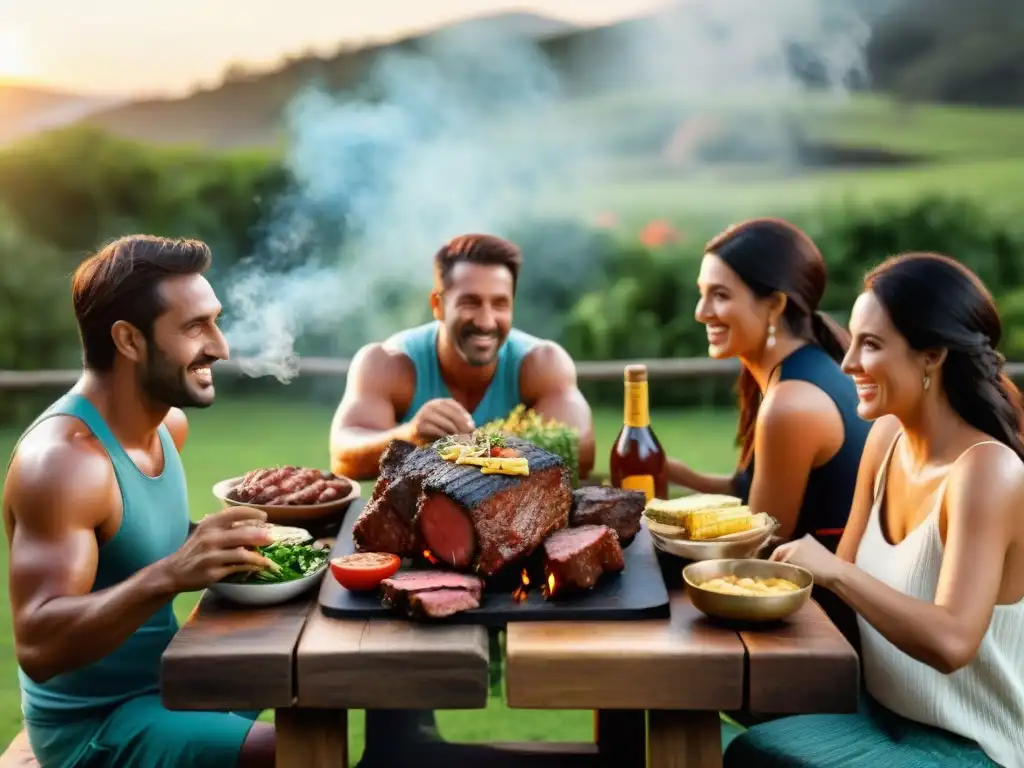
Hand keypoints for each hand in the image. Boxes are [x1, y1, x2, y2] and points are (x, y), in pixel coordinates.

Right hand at [161, 507, 276, 592]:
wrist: (173, 572)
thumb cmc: (195, 550)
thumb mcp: (205, 532)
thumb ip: (225, 527)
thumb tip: (255, 526)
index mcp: (209, 524)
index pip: (234, 513)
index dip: (252, 513)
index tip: (265, 518)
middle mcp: (210, 538)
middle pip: (242, 534)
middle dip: (261, 536)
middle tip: (273, 538)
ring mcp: (211, 556)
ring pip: (242, 554)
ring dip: (259, 556)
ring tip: (268, 559)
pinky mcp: (213, 572)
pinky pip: (237, 568)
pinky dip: (250, 567)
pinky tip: (258, 567)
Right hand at [409, 398, 475, 442]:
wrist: (410, 434)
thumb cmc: (432, 428)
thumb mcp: (445, 421)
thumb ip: (456, 420)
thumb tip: (472, 426)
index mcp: (438, 402)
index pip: (454, 405)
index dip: (464, 414)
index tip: (472, 425)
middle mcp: (430, 405)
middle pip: (451, 413)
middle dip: (462, 424)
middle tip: (469, 434)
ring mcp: (424, 414)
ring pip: (445, 422)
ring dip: (455, 431)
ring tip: (461, 439)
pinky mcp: (419, 425)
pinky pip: (436, 430)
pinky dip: (445, 436)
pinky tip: (450, 440)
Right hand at [769, 534, 845, 588]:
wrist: (838, 574)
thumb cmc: (815, 567)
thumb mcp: (794, 563)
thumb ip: (780, 564)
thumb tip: (771, 568)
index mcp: (796, 541)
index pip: (777, 551)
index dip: (771, 561)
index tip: (766, 572)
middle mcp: (803, 542)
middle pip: (785, 554)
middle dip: (780, 564)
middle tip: (774, 576)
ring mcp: (811, 550)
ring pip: (794, 559)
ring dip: (789, 567)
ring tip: (784, 578)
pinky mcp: (818, 558)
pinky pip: (802, 563)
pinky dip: (798, 569)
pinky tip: (797, 577)